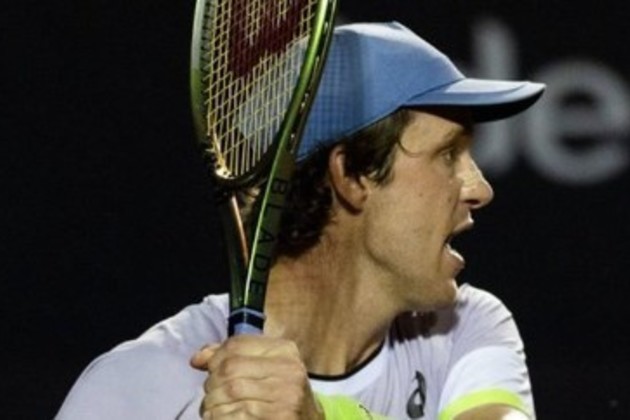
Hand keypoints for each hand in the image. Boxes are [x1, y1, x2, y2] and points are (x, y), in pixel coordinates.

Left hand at [191, 335, 323, 419]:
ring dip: (212, 403)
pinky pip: (236, 415)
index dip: (214, 357)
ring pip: (230, 392)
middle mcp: (288, 369)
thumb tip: (197, 359)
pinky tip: (219, 418)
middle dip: (212, 382)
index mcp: (284, 350)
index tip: (208, 369)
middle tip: (210, 394)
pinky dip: (219, 417)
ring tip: (212, 408)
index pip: (237, 344)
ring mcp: (286, 395)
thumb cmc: (279, 392)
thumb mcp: (263, 368)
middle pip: (231, 368)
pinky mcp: (281, 417)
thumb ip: (232, 358)